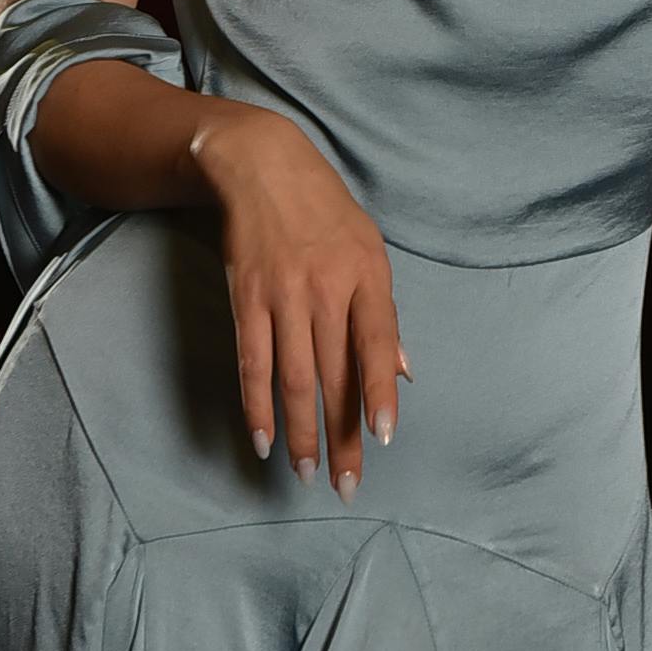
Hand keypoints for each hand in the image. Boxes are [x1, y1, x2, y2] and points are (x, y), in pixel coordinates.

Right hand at [186, 102, 409, 495]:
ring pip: (293, 378)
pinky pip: (252, 363)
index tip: (382, 437)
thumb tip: (404, 373)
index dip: (378, 392)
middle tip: (345, 484)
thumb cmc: (326, 212)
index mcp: (366, 274)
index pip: (375, 343)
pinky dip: (256, 406)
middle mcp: (326, 286)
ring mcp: (283, 294)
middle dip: (341, 434)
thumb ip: (384, 316)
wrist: (264, 166)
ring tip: (308, 474)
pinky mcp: (246, 298)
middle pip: (334, 374)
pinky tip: (263, 439)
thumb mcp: (370, 249)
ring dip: (301, 432)